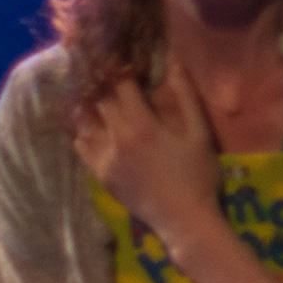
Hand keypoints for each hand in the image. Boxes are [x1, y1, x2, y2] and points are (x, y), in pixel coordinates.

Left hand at [74, 62, 220, 251]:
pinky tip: (99, 129)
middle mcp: (117, 138)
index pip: (121, 84)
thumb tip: (176, 63)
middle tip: (119, 82)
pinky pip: (82, 146)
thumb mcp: (200, 133)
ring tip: (106, 103)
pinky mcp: (101, 174)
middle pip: (101, 100)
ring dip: (94, 108)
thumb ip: (186, 97)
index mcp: (142, 124)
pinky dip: (87, 133)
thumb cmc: (198, 175)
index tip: (133, 67)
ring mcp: (105, 158)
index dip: (125, 71)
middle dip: (109, 87)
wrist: (184, 219)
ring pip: (86, 121)